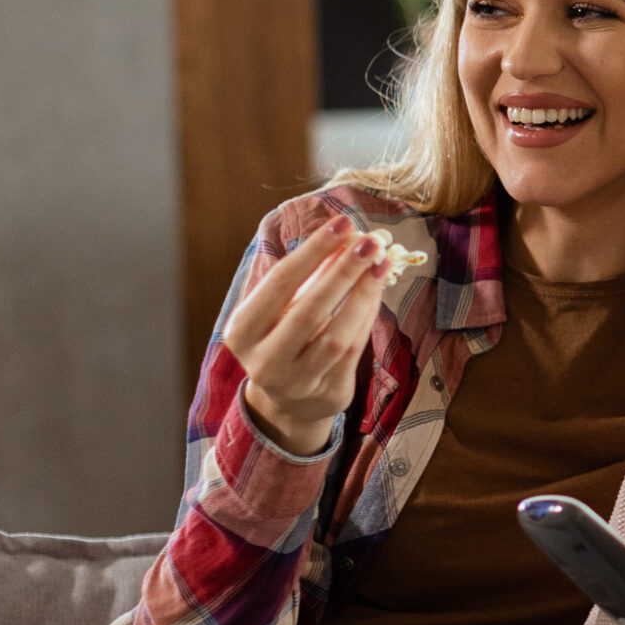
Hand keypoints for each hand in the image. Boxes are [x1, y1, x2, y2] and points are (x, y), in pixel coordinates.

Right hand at [224, 217, 392, 454]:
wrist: (287, 401)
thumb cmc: (284, 338)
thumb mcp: (282, 308)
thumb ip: (310, 276)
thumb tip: (350, 236)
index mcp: (242, 331)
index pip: (280, 284)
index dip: (313, 251)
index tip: (343, 223)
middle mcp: (264, 360)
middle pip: (309, 310)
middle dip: (343, 272)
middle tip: (370, 241)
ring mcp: (296, 382)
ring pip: (336, 335)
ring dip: (362, 295)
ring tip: (381, 264)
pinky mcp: (328, 393)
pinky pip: (354, 350)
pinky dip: (368, 316)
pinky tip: (377, 291)